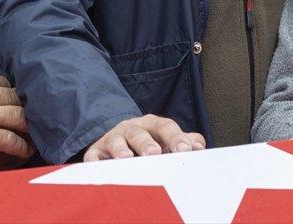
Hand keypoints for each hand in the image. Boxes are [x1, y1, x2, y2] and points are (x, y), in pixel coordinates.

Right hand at [0, 71, 33, 162]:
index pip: (6, 84)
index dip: (15, 95)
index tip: (18, 104)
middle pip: (18, 100)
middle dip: (28, 110)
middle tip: (36, 119)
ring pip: (19, 118)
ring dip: (31, 128)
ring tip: (37, 136)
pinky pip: (10, 140)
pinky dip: (22, 146)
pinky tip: (26, 150)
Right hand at [83, 114, 205, 160]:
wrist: (116, 137)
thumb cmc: (147, 140)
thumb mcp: (164, 137)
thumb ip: (184, 140)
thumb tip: (199, 147)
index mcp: (151, 124)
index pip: (164, 126)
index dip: (174, 137)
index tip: (184, 150)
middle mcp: (131, 128)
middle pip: (138, 132)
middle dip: (146, 143)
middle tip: (155, 153)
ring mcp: (112, 139)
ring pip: (115, 142)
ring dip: (120, 150)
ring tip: (126, 158)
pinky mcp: (95, 152)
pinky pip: (92, 157)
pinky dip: (94, 163)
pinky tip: (98, 168)